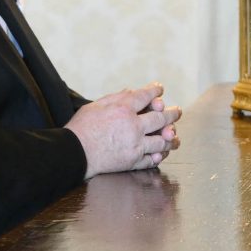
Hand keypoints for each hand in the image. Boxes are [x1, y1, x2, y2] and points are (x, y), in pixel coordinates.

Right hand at [66, 82, 180, 178]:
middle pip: (161, 118)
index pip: (146, 96)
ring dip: (171, 137)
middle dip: (172, 113)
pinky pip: (152, 159)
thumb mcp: (94, 106)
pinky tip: (162, 152)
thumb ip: (115, 98)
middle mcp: (133, 126)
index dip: (155, 91)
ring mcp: (135, 145)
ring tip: (175, 136)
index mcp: (123, 109)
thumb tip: (131, 92)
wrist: (73, 154)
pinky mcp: (132, 161)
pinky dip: (159, 155)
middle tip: (177, 111)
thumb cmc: (80, 128)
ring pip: (162, 141)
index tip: (159, 89)